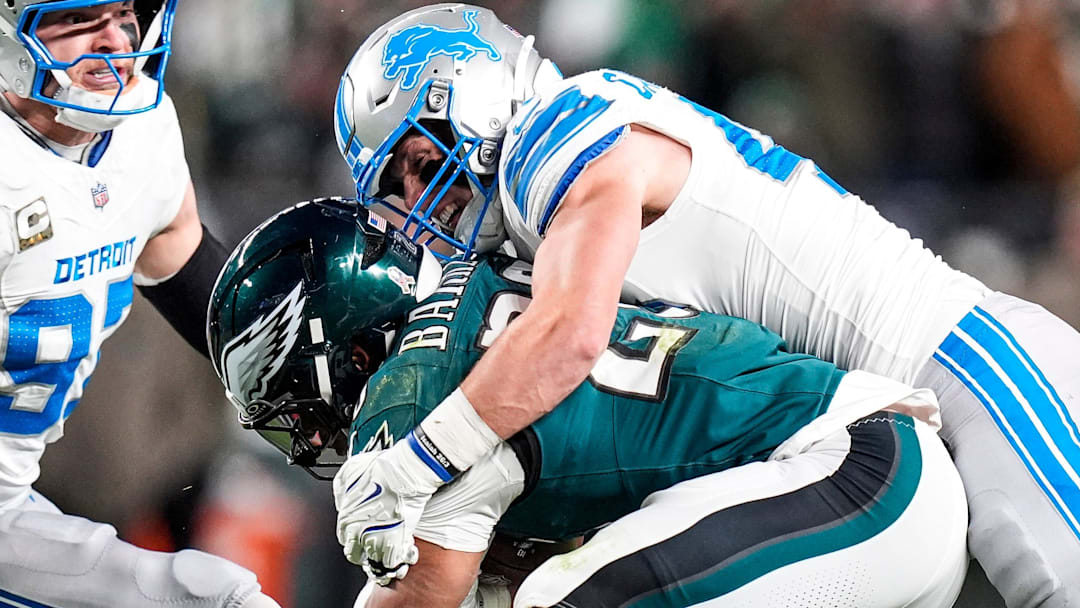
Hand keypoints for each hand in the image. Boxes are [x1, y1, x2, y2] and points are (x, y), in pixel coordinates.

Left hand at [333, 440, 443, 582]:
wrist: (404, 473)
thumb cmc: (380, 469)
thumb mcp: (348, 472)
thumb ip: (342, 490)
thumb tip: (343, 500)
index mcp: (345, 519)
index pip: (344, 539)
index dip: (354, 537)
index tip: (362, 534)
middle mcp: (358, 533)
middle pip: (355, 555)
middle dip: (363, 552)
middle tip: (373, 544)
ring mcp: (376, 540)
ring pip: (374, 561)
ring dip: (381, 554)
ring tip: (389, 545)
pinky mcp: (395, 544)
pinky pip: (392, 562)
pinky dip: (396, 558)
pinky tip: (401, 547)